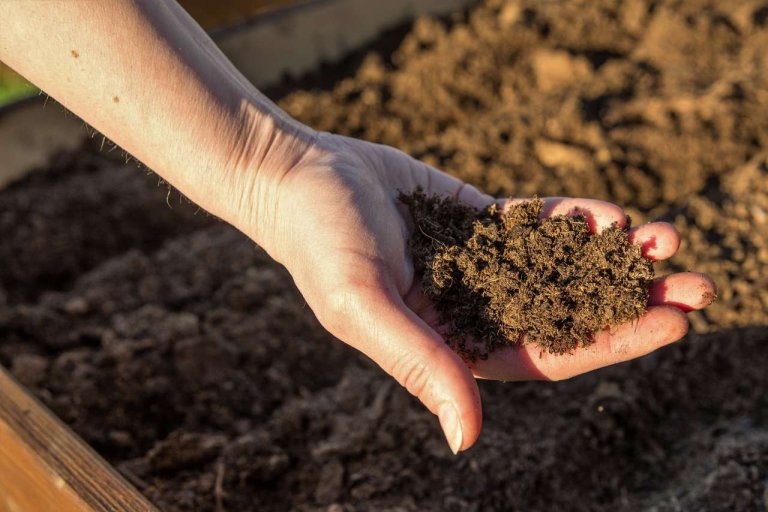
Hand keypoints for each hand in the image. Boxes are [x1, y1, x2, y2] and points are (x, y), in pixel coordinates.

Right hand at [238, 130, 714, 453]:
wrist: (299, 176)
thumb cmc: (320, 243)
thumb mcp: (365, 305)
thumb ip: (419, 363)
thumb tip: (467, 439)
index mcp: (451, 345)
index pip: (545, 355)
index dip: (609, 344)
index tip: (669, 324)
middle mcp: (473, 310)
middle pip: (567, 314)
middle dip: (632, 303)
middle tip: (700, 285)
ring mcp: (480, 264)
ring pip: (561, 268)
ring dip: (615, 258)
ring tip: (667, 238)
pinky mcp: (477, 220)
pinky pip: (536, 224)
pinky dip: (574, 221)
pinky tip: (612, 215)